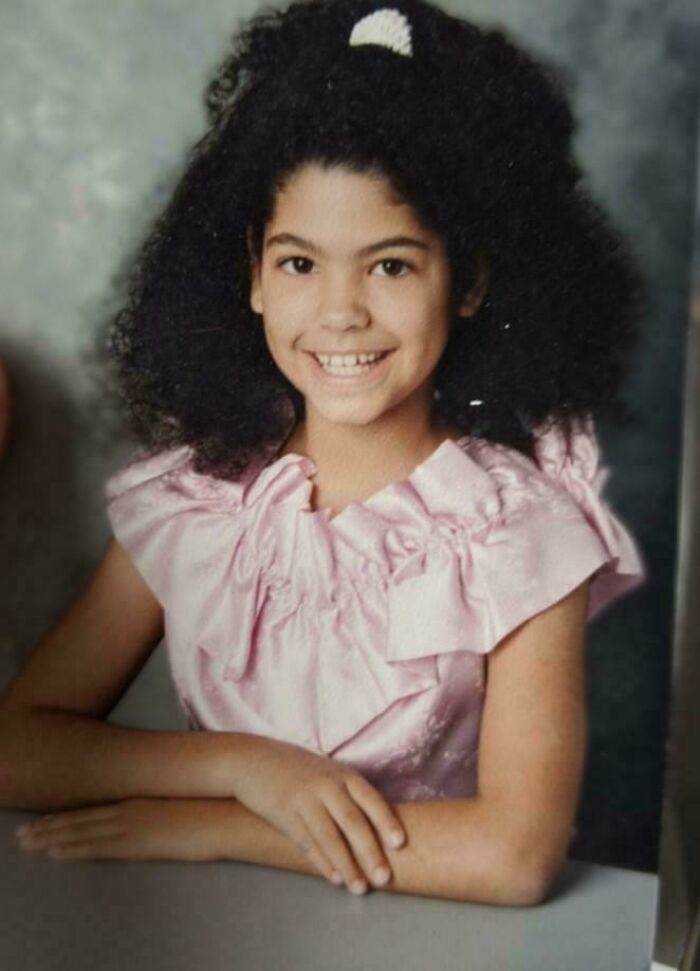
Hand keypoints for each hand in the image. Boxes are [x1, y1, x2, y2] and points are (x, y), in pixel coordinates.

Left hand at [15, 797, 230, 861]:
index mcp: (138, 797)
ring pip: (81, 831)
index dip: (66, 814)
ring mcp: (131, 824)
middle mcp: (128, 808)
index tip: (43, 819)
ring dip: (52, 837)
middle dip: (49, 826)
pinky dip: (72, 848)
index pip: (94, 806)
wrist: (224, 811)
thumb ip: (159, 803)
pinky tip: (55, 852)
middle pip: (80, 818)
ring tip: (28, 842)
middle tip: (23, 833)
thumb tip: (152, 809)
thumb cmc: (211, 804)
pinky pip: (96, 847)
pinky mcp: (138, 842)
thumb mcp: (179, 798)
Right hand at [230, 735, 405, 892]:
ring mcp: (304, 799)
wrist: (252, 759)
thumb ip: (348, 794)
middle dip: (370, 852)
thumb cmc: (297, 769)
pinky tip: (334, 878)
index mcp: (341, 774)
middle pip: (353, 821)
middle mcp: (325, 785)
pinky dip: (322, 862)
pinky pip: (307, 841)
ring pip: (330, 836)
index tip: (401, 843)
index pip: (370, 798)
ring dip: (347, 865)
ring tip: (359, 888)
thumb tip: (378, 827)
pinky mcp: (284, 813)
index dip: (386, 820)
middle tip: (385, 879)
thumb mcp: (326, 772)